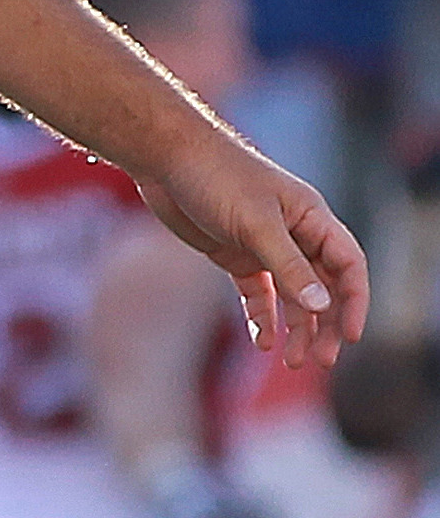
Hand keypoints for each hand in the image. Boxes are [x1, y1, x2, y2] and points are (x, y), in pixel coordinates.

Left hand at [134, 130, 369, 368]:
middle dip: (325, 324)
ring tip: (291, 361)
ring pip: (291, 295)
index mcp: (311, 217)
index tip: (350, 335)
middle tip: (320, 359)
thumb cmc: (215, 177)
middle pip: (323, 286)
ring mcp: (263, 244)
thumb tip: (322, 307)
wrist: (162, 156)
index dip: (354, 301)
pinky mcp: (234, 252)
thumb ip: (288, 265)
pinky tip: (262, 342)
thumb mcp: (255, 223)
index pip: (348, 265)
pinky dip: (262, 317)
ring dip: (295, 327)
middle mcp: (293, 233)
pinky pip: (257, 292)